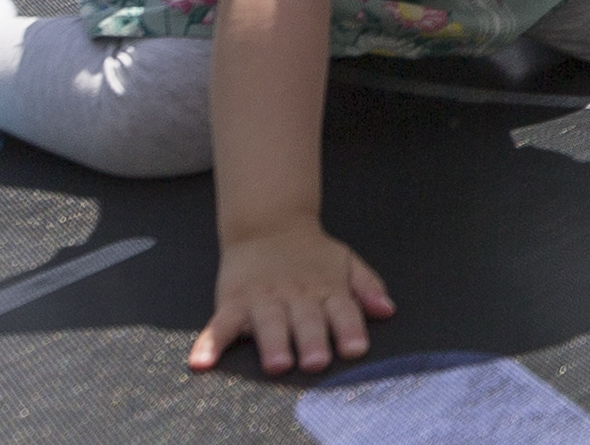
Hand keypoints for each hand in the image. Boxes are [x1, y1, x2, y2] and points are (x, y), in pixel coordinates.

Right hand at [189, 224, 392, 375]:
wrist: (267, 224)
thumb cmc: (311, 256)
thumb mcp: (346, 263)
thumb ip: (368, 287)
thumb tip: (387, 310)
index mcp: (326, 289)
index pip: (342, 309)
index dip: (349, 328)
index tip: (355, 348)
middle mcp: (295, 296)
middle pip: (306, 319)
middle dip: (311, 340)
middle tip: (316, 361)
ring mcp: (263, 299)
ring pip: (268, 322)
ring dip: (272, 343)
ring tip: (277, 364)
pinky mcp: (234, 302)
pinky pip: (221, 324)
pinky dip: (210, 343)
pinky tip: (202, 361)